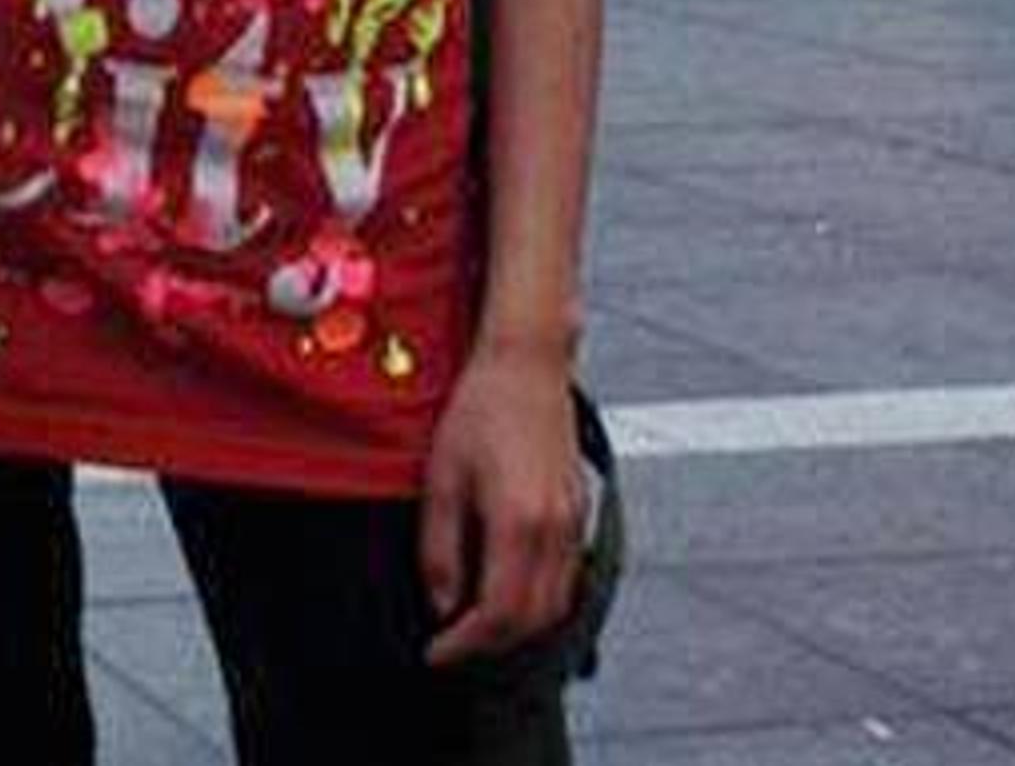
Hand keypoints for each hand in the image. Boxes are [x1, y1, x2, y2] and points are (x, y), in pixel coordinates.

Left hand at [418, 341, 586, 667]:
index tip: (434, 651)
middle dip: (489, 644)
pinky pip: (568, 577)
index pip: (496, 613)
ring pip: (556, 604)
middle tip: (451, 644)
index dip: (463, 643)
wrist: (527, 364)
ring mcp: (574, 521)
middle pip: (531, 620)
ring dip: (517, 626)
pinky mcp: (580, 510)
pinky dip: (540, 600)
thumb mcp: (441, 479)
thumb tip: (442, 604)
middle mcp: (556, 529)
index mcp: (518, 522)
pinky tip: (509, 591)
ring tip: (475, 623)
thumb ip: (440, 550)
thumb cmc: (479, 410)